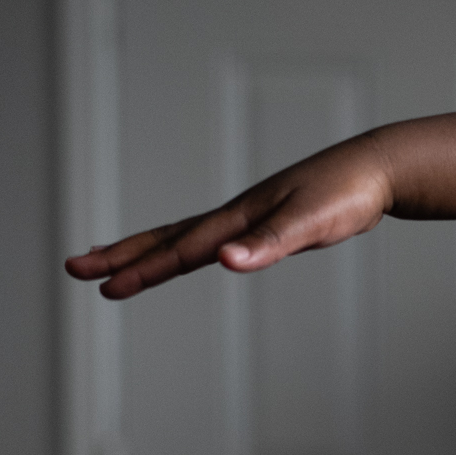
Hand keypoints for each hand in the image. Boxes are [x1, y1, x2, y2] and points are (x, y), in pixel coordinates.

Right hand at [63, 143, 390, 299]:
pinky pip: (216, 238)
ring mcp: (251, 217)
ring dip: (148, 250)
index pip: (180, 250)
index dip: (141, 269)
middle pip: (168, 239)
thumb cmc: (349, 194)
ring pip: (187, 236)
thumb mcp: (311, 222)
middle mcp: (238, 216)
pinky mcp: (269, 221)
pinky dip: (191, 247)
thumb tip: (224, 261)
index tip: (103, 286)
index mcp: (240, 219)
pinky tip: (192, 253)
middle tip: (76, 268)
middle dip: (123, 256)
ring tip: (114, 261)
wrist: (379, 168)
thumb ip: (269, 244)